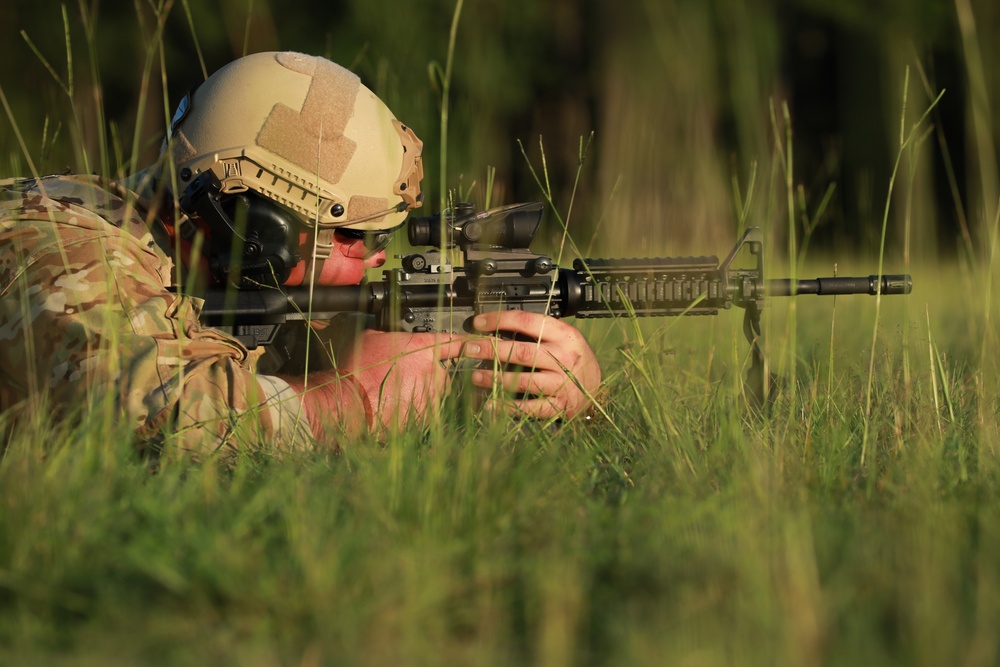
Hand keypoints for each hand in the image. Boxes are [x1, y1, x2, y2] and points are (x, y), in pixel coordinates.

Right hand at [341, 330, 465, 430]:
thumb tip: (391, 336)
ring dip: (425, 394)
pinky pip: (429, 412)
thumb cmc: (358, 371)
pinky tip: (398, 409)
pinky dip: (417, 411)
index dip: (467, 341)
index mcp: (421, 348)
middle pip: (445, 372)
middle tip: (410, 380)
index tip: (478, 342)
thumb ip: (389, 335)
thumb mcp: (371, 338)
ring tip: (400, 396)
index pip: (453, 341)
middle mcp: (432, 371)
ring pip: (437, 394)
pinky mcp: (427, 416)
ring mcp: (431, 395)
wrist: (351, 403)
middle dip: (433, 376)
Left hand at [462, 311, 601, 419]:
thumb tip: (495, 328)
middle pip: (522, 351)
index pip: (528, 321)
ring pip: (525, 380)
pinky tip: (491, 405)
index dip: (500, 320)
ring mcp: (563, 384)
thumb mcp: (562, 339)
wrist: (597, 391)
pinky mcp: (559, 407)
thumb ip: (537, 333)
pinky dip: (508, 407)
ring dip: (496, 378)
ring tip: (475, 376)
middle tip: (468, 349)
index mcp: (564, 335)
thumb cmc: (574, 361)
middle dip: (491, 349)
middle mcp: (564, 358)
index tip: (478, 323)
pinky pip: (531, 407)